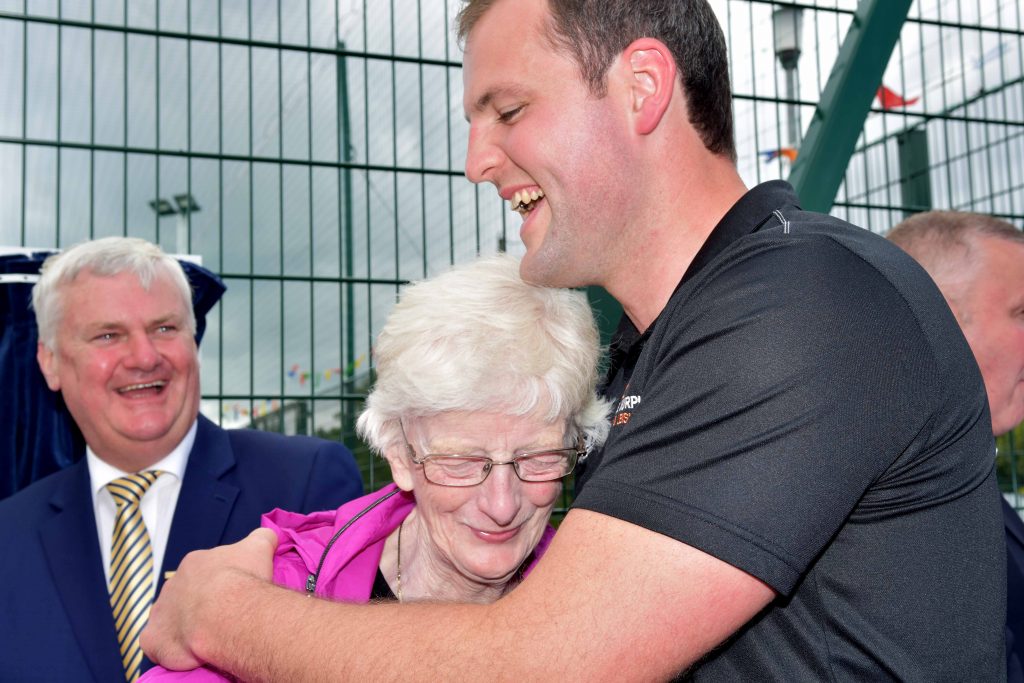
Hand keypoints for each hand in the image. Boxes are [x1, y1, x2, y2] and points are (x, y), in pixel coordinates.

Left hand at [141, 528, 278, 669]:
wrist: (226, 613)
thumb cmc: (243, 580)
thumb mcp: (259, 548)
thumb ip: (263, 537)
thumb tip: (271, 535)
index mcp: (195, 562)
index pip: (205, 569)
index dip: (220, 580)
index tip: (233, 590)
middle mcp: (173, 583)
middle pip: (186, 591)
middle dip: (201, 600)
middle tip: (222, 613)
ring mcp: (161, 610)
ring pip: (170, 615)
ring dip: (184, 622)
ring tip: (206, 634)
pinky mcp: (155, 637)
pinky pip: (156, 642)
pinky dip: (168, 646)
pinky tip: (184, 651)